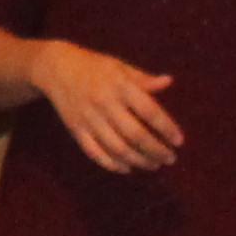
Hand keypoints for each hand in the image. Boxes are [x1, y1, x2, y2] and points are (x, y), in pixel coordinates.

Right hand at [22, 39, 183, 175]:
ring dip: (138, 161)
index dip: (166, 128)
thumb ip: (143, 79)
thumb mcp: (120, 67)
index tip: (179, 141)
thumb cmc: (95, 66)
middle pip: (135, 134)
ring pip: (117, 148)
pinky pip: (95, 153)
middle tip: (170, 158)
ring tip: (154, 165)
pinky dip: (112, 164)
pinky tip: (127, 168)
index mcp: (120, 86)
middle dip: (156, 150)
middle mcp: (105, 103)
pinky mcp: (76, 130)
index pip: (149, 111)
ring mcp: (89, 119)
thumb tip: (169, 82)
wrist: (56, 68)